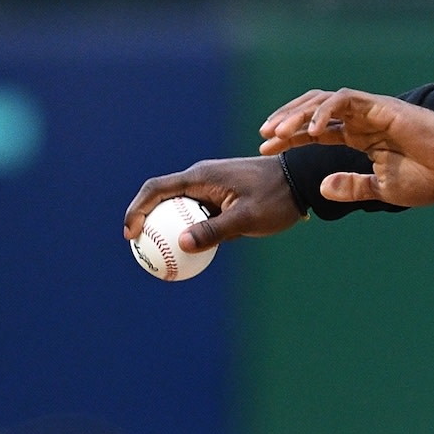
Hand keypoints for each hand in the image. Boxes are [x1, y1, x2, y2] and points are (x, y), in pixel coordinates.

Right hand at [124, 155, 299, 251]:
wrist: (302, 182)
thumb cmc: (277, 197)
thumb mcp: (246, 218)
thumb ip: (214, 230)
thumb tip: (182, 244)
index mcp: (201, 176)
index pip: (156, 189)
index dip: (137, 210)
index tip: (130, 235)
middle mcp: (202, 178)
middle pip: (162, 199)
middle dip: (146, 222)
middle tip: (139, 250)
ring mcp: (211, 187)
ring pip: (179, 209)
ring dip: (167, 229)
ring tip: (158, 257)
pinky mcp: (221, 198)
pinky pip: (197, 215)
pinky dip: (188, 231)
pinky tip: (188, 255)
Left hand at [259, 88, 433, 206]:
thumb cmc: (427, 178)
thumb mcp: (381, 190)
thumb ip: (351, 187)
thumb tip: (321, 188)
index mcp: (360, 136)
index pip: (316, 130)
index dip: (290, 137)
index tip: (266, 149)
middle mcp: (361, 120)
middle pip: (313, 110)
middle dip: (286, 120)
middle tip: (264, 137)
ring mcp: (370, 110)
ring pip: (324, 101)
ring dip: (298, 114)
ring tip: (277, 133)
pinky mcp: (381, 106)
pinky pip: (346, 100)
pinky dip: (325, 110)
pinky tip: (311, 129)